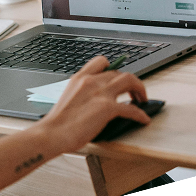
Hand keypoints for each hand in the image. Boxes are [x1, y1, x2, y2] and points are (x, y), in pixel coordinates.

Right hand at [36, 56, 151, 153]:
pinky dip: (140, 114)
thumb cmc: (56, 122)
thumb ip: (82, 93)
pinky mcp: (107, 108)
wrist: (52, 134)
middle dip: (131, 81)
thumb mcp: (68, 97)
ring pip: (129, 80)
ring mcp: (100, 93)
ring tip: (142, 99)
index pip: (101, 61)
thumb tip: (94, 100)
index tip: (118, 75)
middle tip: (135, 91)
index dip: (113, 67)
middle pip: (119, 72)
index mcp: (80, 78)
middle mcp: (92, 81)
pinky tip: (143, 119)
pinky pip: (131, 108)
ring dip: (140, 89)